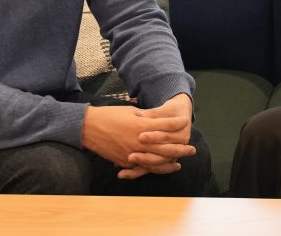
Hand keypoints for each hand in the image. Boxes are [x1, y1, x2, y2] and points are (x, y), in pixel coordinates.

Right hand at [81, 95, 195, 178]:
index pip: (165, 126)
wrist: (89, 127)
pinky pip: (141, 168)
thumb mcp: (131, 112)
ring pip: (156, 162)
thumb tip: (158, 122)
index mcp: (141, 126)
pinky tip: (159, 169)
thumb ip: (146, 118)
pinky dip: (152, 169)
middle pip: (165, 148)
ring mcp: (132, 153)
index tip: (186, 122)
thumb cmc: (110, 115)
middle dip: (180, 149)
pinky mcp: (124, 161)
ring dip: (169, 164)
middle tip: (191, 150)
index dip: (177, 124)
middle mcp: (139, 141)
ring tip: (179, 164)